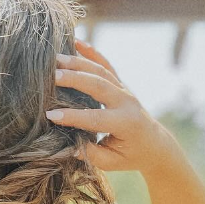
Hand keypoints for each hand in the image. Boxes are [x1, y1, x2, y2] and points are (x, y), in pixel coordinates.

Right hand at [47, 40, 172, 172]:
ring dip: (78, 63)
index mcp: (125, 123)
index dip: (73, 117)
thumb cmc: (130, 155)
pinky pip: (106, 64)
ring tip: (56, 58)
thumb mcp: (112, 162)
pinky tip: (76, 41)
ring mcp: (124, 89)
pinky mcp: (121, 83)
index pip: (95, 118)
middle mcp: (126, 102)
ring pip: (101, 71)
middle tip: (52, 75)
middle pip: (99, 85)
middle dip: (75, 79)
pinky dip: (91, 51)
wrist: (154, 142)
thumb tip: (68, 143)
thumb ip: (90, 153)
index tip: (50, 116)